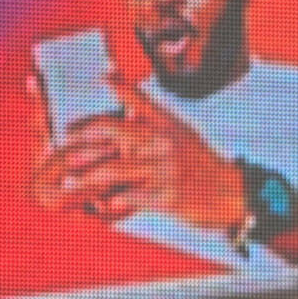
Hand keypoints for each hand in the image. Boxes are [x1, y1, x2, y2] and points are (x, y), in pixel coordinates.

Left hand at [27, 72, 246, 231]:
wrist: (234, 194)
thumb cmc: (203, 165)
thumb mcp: (181, 132)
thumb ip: (149, 114)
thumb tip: (116, 92)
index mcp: (168, 124)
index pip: (133, 101)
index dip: (107, 99)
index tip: (76, 119)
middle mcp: (165, 143)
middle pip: (116, 134)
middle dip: (85, 140)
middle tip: (63, 148)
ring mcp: (166, 170)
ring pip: (116, 169)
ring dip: (88, 176)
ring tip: (70, 181)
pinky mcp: (168, 196)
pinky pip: (132, 197)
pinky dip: (113, 202)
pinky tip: (99, 206)